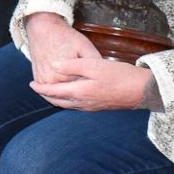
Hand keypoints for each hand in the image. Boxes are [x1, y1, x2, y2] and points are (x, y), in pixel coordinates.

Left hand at [24, 11, 150, 109]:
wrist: (142, 90)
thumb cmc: (120, 75)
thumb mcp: (94, 65)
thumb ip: (72, 66)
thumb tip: (54, 66)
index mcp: (80, 92)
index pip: (53, 92)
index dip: (41, 88)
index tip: (31, 84)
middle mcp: (83, 103)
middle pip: (58, 102)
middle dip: (46, 96)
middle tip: (37, 88)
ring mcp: (91, 107)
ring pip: (67, 105)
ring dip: (56, 99)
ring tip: (50, 91)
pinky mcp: (99, 107)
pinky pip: (76, 106)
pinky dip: (67, 100)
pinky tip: (70, 94)